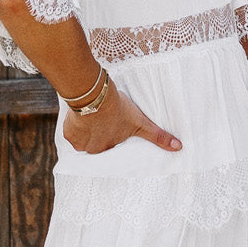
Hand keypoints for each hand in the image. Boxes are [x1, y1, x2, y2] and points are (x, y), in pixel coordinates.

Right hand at [63, 78, 181, 154]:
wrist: (95, 96)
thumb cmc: (119, 109)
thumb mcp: (141, 122)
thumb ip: (158, 137)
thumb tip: (179, 148)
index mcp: (108, 149)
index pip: (108, 144)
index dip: (108, 133)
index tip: (108, 126)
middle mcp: (93, 150)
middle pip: (94, 142)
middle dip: (97, 131)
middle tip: (101, 118)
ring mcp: (79, 142)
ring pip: (82, 136)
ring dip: (85, 127)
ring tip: (92, 115)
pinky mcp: (68, 133)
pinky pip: (70, 130)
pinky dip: (74, 123)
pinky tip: (81, 114)